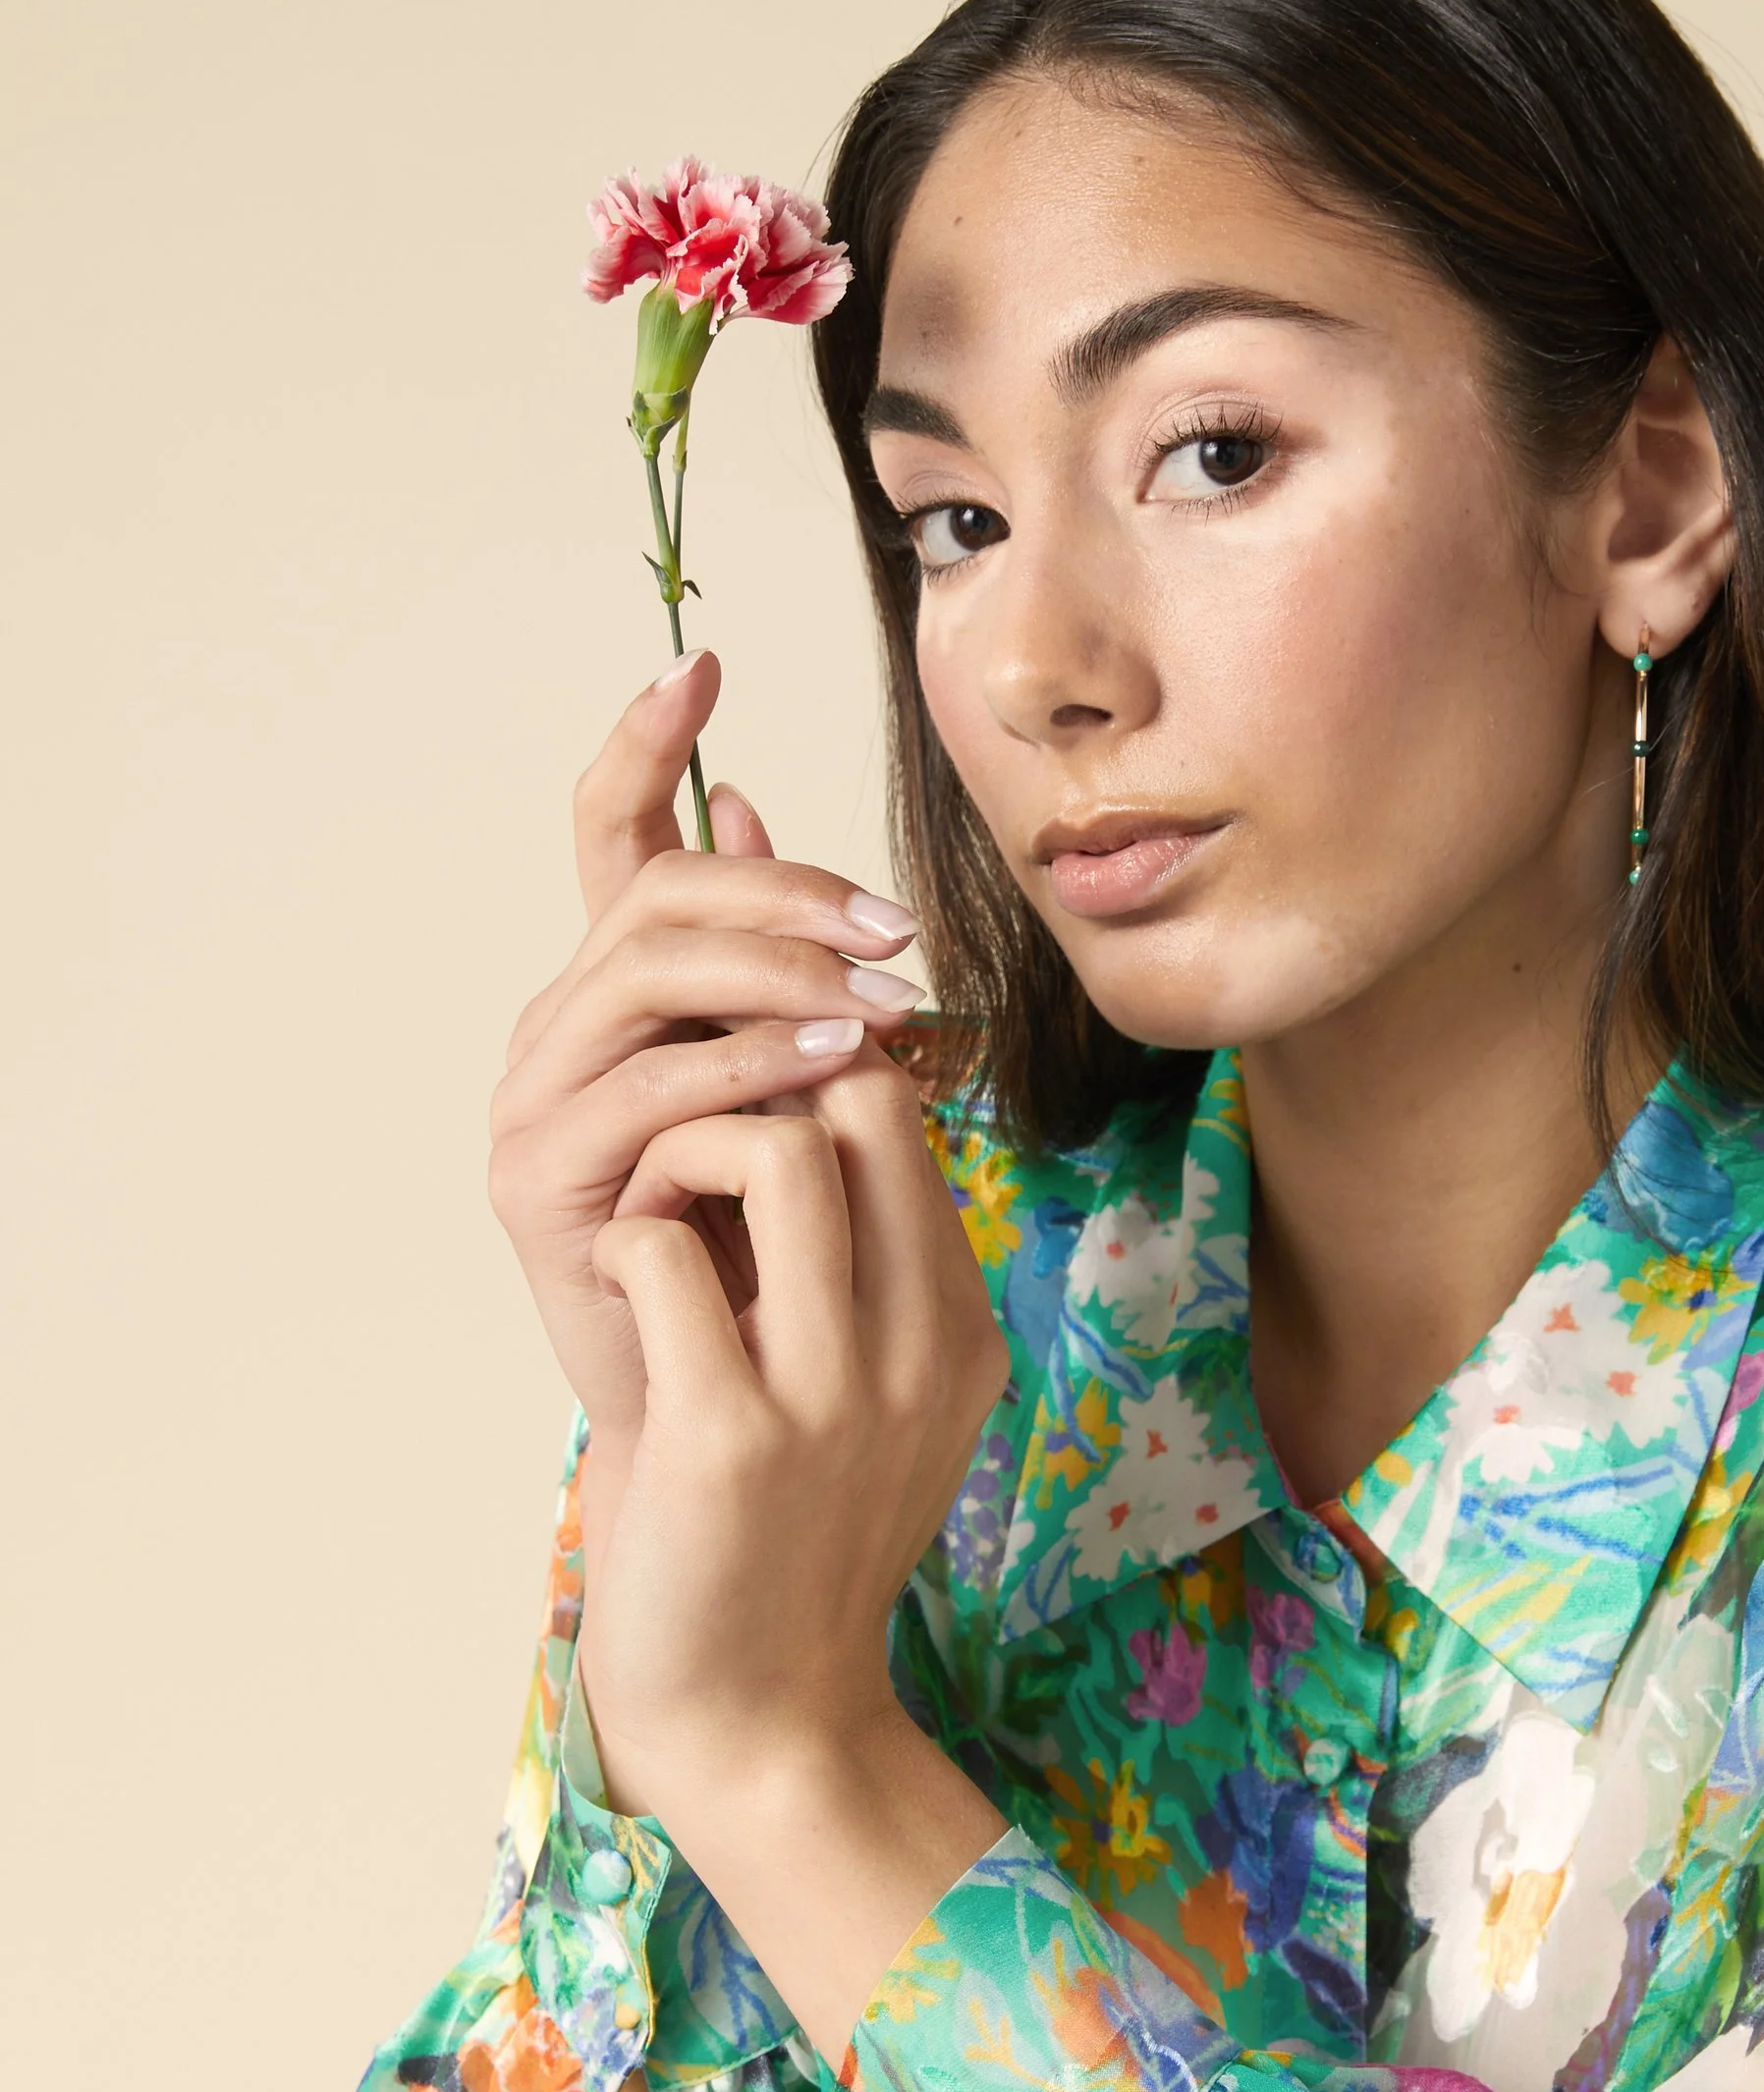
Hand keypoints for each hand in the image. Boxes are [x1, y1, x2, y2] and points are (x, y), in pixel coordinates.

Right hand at [488, 652, 925, 1464]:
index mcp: (617, 991)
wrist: (723, 1424)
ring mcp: (534, 1099)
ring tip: (884, 1010)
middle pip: (659, 896)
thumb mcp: (804, 1096)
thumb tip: (757, 807)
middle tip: (901, 936)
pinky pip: (647, 1088)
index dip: (644, 746)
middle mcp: (558, 1028)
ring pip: (649, 973)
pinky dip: (746, 1068)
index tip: (698, 667)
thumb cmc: (778, 1259)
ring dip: (781, 976)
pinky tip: (832, 1072)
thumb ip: (785, 972)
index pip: (609, 835)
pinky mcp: (536, 1178)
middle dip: (788, 897)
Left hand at [575, 1071, 1009, 1931]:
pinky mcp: (730, 1437)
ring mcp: (834, 1392)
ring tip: (650, 1223)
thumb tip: (809, 1110)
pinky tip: (616, 1302)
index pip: (902, 1108)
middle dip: (747, 1090)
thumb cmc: (790, 1540)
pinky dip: (622, 1245)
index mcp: (959, 1327)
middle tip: (683, 1163)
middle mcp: (922, 1347)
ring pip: (770, 1149)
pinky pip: (662, 1250)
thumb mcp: (872, 1401)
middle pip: (857, 1098)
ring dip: (676, 1154)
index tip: (730, 1124)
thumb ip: (866, 1275)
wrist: (763, 1714)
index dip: (800, 1077)